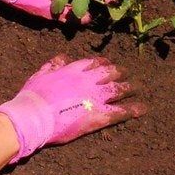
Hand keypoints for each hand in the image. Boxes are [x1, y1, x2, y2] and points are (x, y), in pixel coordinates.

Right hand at [0, 55, 144, 161]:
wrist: (32, 116)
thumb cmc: (33, 97)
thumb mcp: (41, 74)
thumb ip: (54, 64)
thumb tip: (63, 57)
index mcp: (76, 70)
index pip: (97, 63)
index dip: (104, 64)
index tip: (108, 65)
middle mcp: (90, 81)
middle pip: (113, 73)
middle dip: (121, 73)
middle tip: (127, 74)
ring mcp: (97, 97)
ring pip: (120, 89)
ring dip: (130, 88)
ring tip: (138, 88)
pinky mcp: (99, 115)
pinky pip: (120, 111)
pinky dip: (132, 109)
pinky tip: (142, 109)